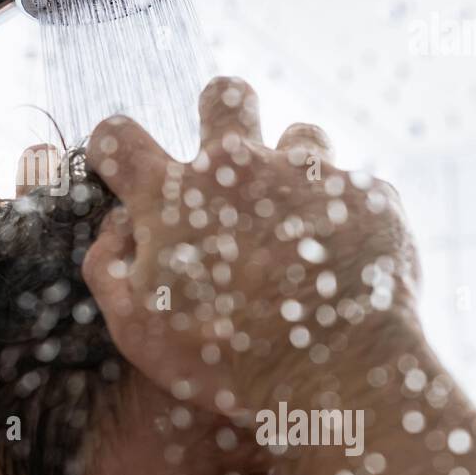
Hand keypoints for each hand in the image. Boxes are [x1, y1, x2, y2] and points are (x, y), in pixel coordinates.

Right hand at [82, 77, 475, 474]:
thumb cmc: (222, 360)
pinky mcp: (368, 197)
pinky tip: (340, 261)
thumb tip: (122, 222)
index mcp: (171, 195)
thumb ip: (108, 265)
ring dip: (291, 172)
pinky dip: (344, 218)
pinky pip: (354, 189)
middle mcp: (238, 166)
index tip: (120, 168)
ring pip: (300, 137)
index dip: (111, 147)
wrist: (337, 379)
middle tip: (225, 165)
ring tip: (295, 225)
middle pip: (224, 95)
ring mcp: (309, 175)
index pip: (118, 135)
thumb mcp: (135, 328)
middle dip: (219, 114)